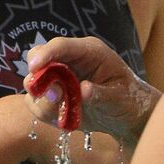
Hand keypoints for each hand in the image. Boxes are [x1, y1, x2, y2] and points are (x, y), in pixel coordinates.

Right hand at [24, 37, 159, 145]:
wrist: (129, 116)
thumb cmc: (130, 99)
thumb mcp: (121, 96)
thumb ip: (101, 93)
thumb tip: (82, 90)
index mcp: (88, 52)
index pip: (60, 46)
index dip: (45, 54)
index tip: (34, 67)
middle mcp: (69, 61)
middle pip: (38, 58)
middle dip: (39, 78)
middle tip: (56, 97)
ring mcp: (58, 78)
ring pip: (33, 84)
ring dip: (44, 100)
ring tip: (66, 110)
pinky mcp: (52, 96)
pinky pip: (35, 103)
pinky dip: (44, 112)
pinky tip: (64, 117)